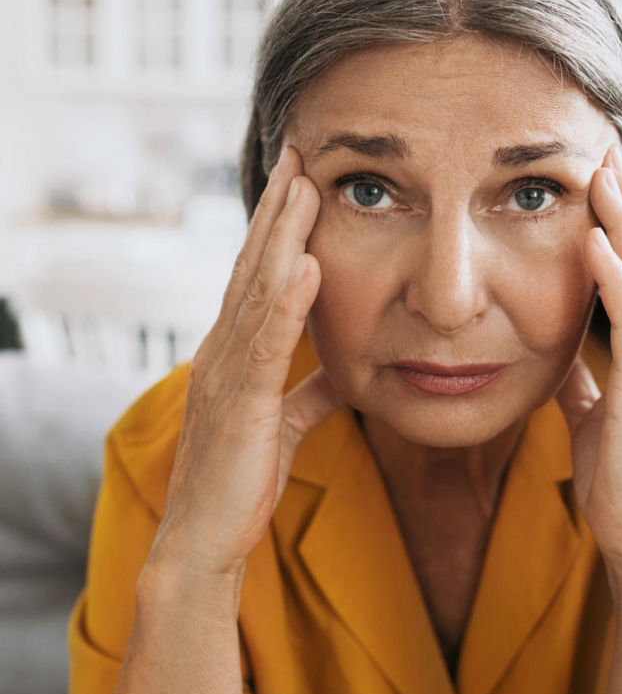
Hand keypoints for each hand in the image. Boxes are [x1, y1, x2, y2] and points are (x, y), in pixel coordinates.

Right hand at [150, 145, 341, 579]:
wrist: (205, 540)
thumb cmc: (240, 480)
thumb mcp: (283, 423)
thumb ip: (309, 391)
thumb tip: (343, 371)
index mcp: (235, 353)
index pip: (258, 275)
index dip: (278, 227)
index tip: (300, 179)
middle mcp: (224, 351)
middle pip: (254, 267)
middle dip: (277, 210)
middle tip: (298, 153)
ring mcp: (227, 374)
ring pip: (257, 292)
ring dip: (282, 238)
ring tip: (303, 186)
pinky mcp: (244, 406)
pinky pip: (268, 347)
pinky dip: (287, 304)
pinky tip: (308, 267)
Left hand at [557, 146, 621, 592]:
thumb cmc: (620, 481)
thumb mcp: (594, 417)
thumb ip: (583, 382)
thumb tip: (558, 359)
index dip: (618, 226)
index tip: (596, 182)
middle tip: (602, 151)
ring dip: (620, 222)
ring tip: (600, 172)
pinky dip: (611, 276)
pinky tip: (592, 238)